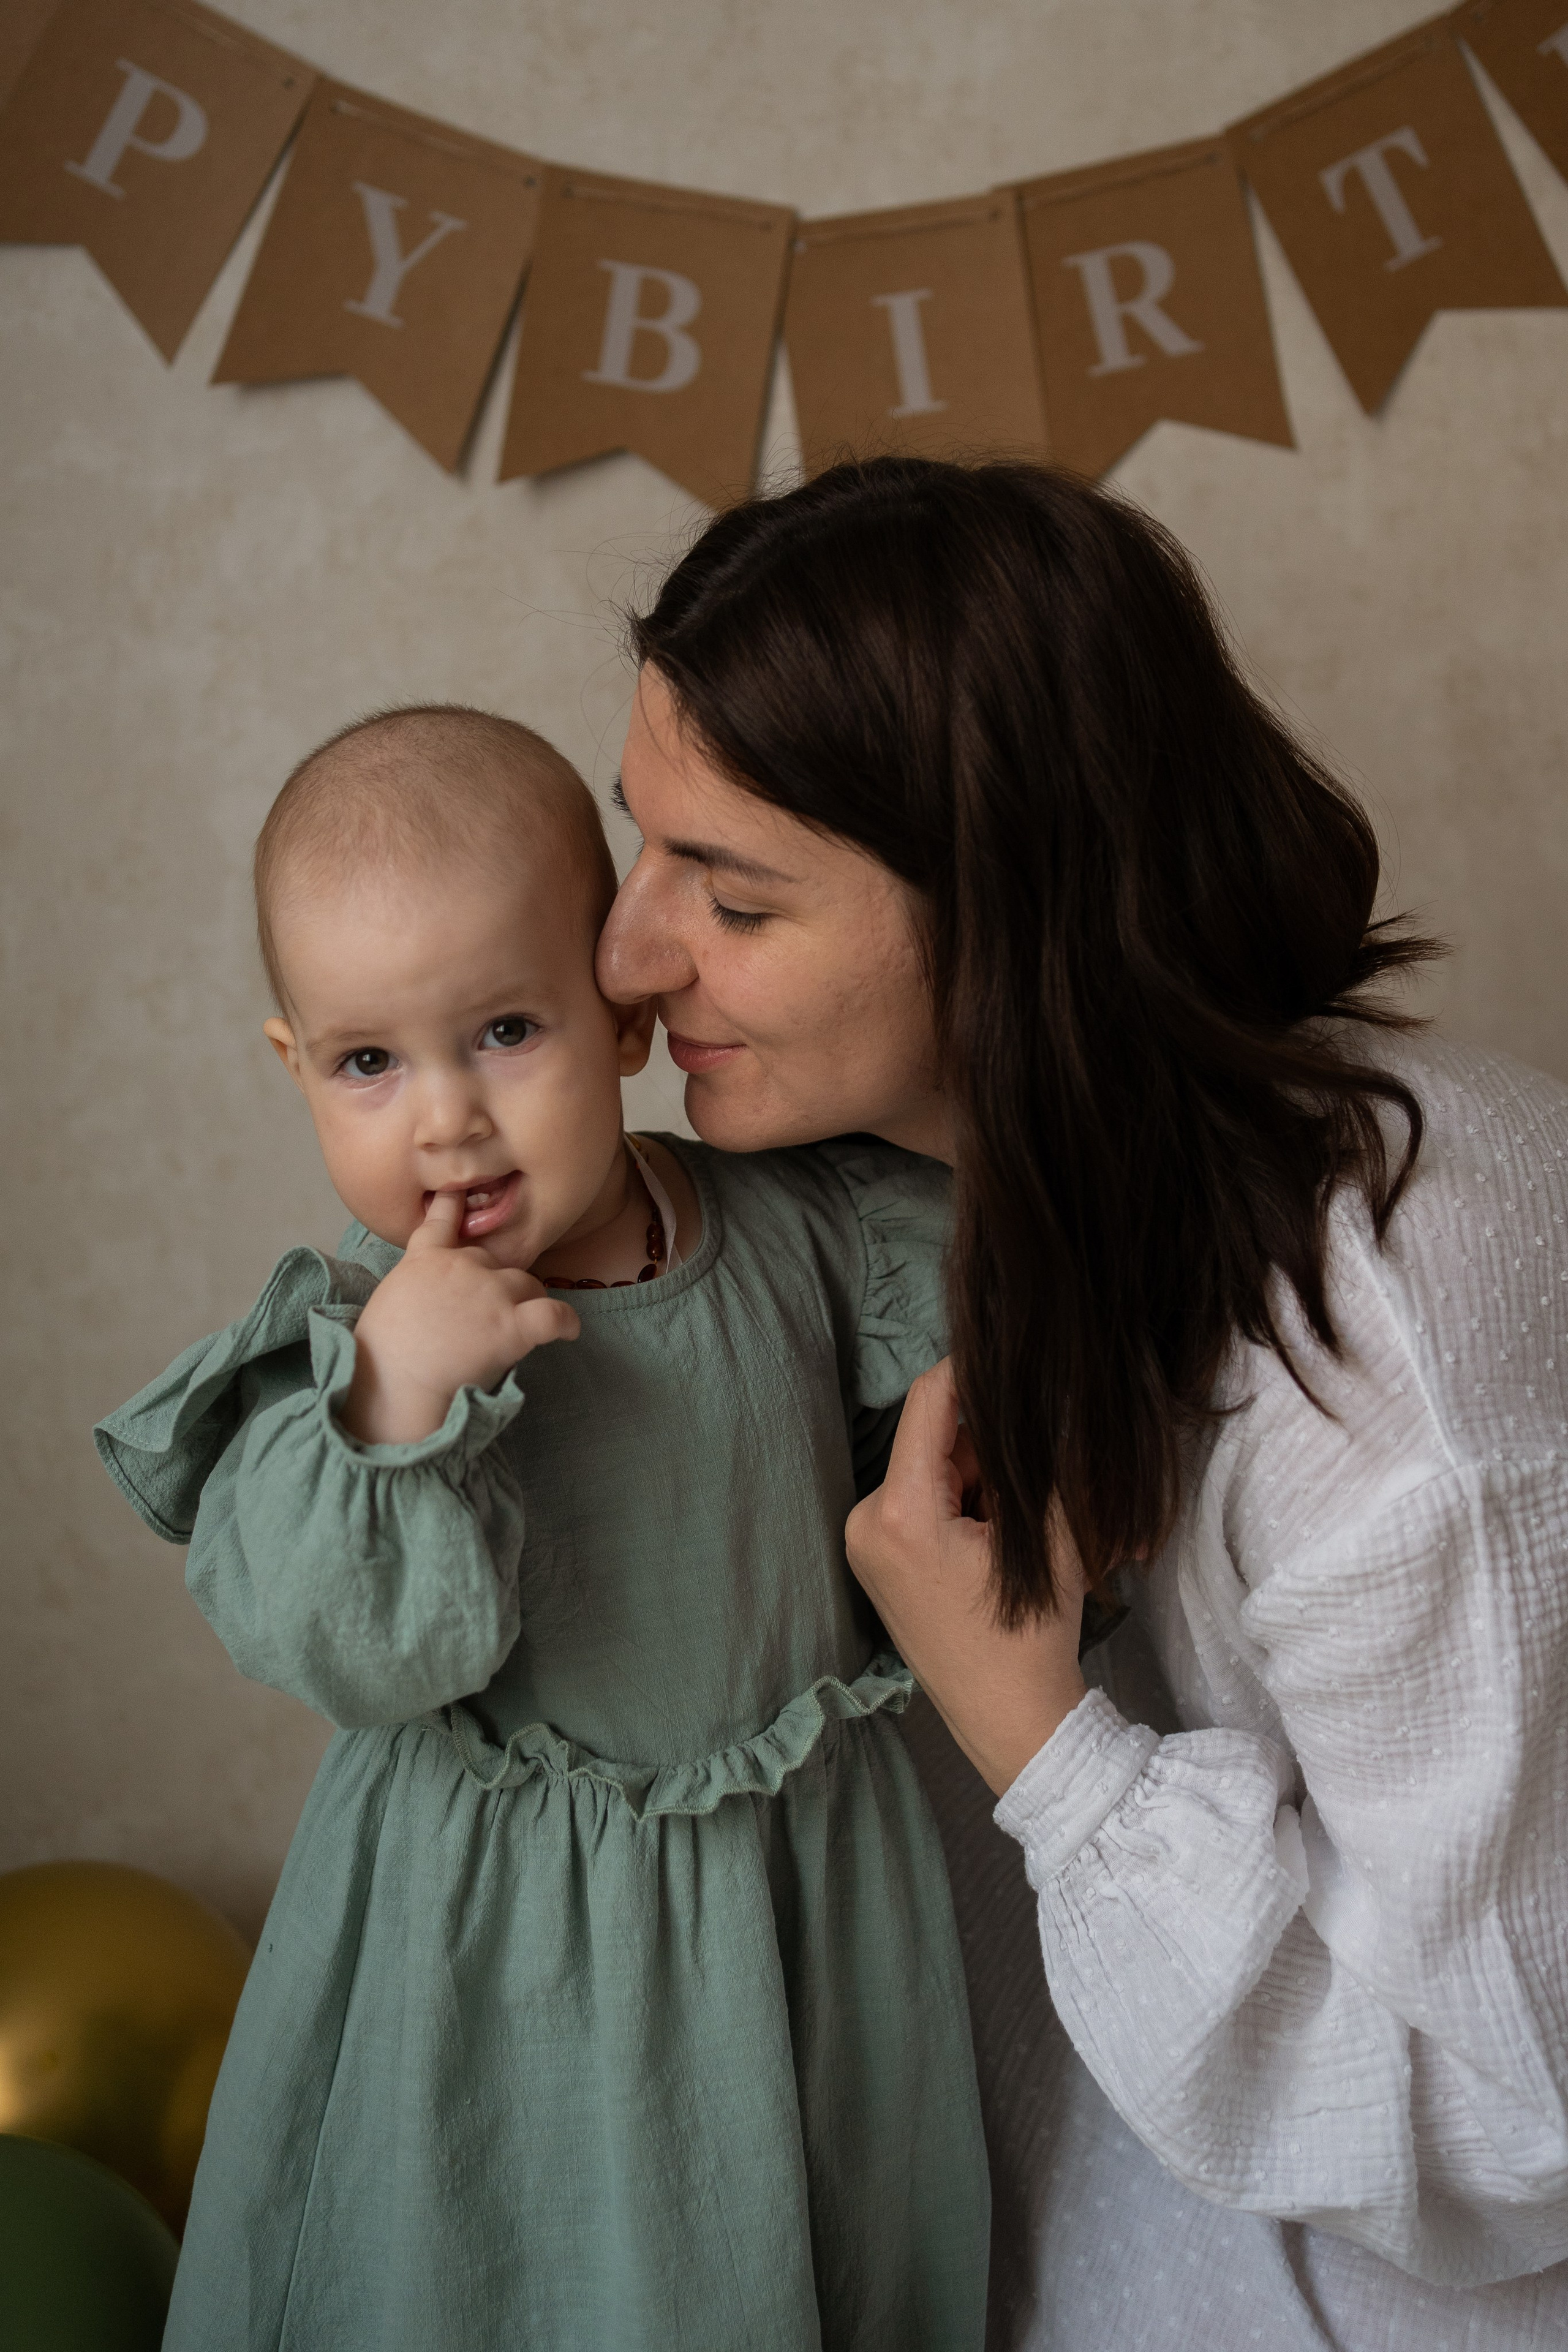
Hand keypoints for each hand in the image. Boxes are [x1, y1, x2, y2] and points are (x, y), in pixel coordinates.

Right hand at [341, 1190, 579, 1444]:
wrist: (394, 1381)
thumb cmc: (382, 1352)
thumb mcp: (390, 1301)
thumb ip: (418, 1285)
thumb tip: (434, 1299)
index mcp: (426, 1258)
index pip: (444, 1218)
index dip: (456, 1204)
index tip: (464, 1193)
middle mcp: (462, 1264)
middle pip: (495, 1261)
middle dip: (495, 1283)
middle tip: (485, 1316)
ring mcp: (490, 1291)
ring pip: (527, 1283)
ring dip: (527, 1299)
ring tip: (522, 1326)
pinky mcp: (511, 1324)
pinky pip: (554, 1315)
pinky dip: (565, 1322)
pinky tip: (568, 1330)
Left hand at [846, 1359, 1087, 1795]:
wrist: (1010, 1722)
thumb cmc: (1029, 1638)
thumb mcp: (1047, 1538)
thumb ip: (1039, 1459)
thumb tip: (1042, 1397)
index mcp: (899, 1512)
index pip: (931, 1400)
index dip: (974, 1371)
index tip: (1016, 1359)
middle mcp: (866, 1520)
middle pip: (935, 1438)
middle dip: (990, 1445)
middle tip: (1039, 1477)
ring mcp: (866, 1541)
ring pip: (935, 1469)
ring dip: (982, 1478)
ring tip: (1021, 1526)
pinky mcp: (877, 1558)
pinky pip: (925, 1500)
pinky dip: (965, 1503)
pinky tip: (998, 1541)